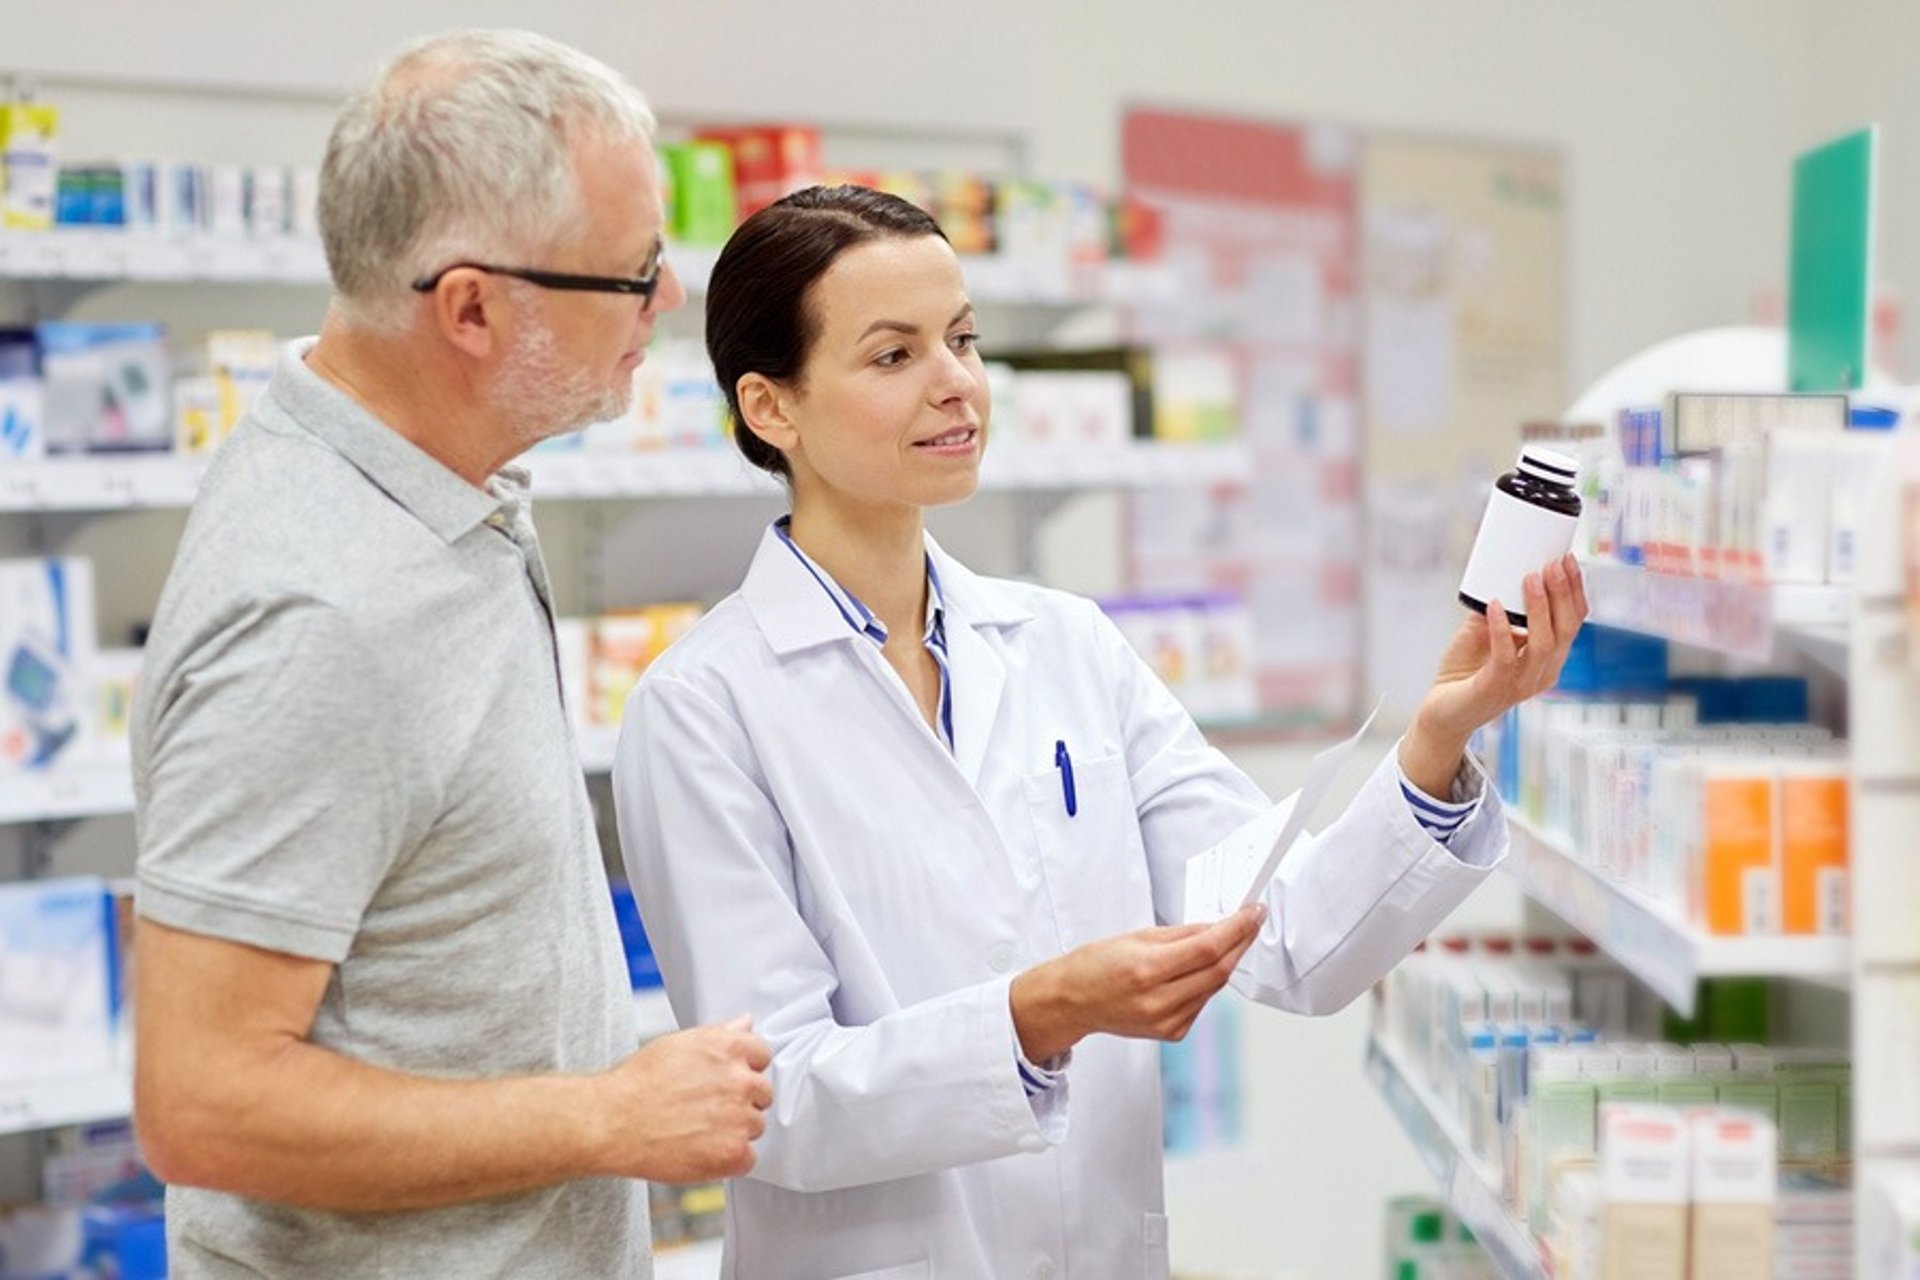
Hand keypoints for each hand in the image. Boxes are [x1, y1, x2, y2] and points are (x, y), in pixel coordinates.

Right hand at [594, 1015, 772, 1182]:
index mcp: (729, 1048)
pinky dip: (729, 1160)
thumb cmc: (637, 1084)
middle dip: (741, 1100)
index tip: (729, 1080)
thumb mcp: (679, 1043)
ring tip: (698, 1130)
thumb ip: (720, 1034)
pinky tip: (703, 1150)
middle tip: (708, 1108)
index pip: (763, 1055)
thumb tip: (745, 1024)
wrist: (612, 1122)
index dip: (745, 1069)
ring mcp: (739, 1118)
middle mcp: (739, 1080)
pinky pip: (749, 1158)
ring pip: (755, 1126)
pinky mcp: (732, 1152)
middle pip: (762, 1093)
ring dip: (734, 1130)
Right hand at [1009, 905, 1264, 1062]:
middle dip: (1240, 943)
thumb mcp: (1137, 936)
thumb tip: (1218, 927)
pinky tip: (1198, 971)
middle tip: (1251, 922)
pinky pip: (1203, 1003)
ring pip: (1214, 988)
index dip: (1236, 929)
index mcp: (1146, 969)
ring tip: (1226, 941)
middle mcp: (1158, 1000)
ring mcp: (1166, 1021)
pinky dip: (1208, 983)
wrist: (1074, 1001)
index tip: (1252, 913)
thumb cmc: (1096, 965)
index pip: (1207, 948)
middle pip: (1218, 970)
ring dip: (1225, 962)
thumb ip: (1182, 934)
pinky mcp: (1172, 1033)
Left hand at [1400, 553, 1587, 795]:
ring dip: (1539, 607)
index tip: (1567, 559)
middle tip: (1552, 563)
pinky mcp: (1496, 688)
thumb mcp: (1485, 632)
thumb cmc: (1467, 671)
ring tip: (1530, 578)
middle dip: (1562, 593)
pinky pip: (1506, 658)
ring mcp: (1522, 683)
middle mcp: (1543, 671)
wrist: (1443, 711)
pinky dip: (1502, 629)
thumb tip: (1499, 573)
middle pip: (1566, 630)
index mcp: (1548, 658)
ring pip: (1544, 643)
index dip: (1575, 591)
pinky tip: (1494, 605)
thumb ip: (1497, 609)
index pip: (1573, 622)